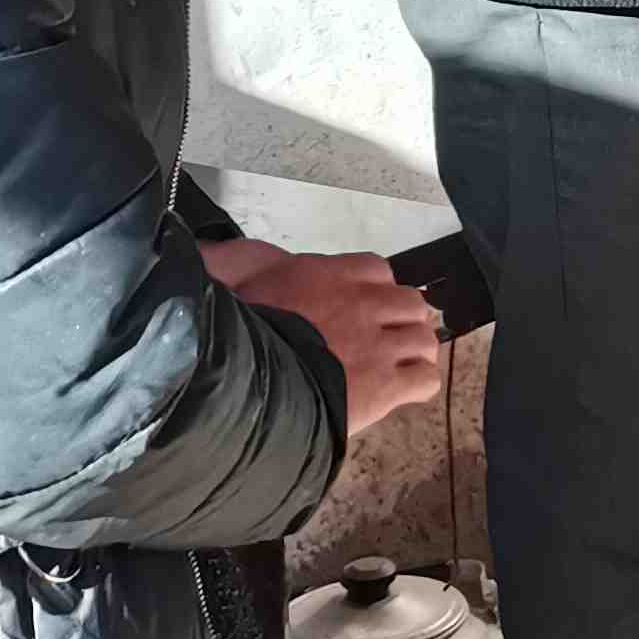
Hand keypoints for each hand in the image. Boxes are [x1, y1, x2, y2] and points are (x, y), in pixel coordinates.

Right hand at [207, 237, 443, 441]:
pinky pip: (425, 379)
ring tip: (396, 367)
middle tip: (384, 341)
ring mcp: (377, 346)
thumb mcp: (230, 278)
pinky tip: (403, 392)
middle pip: (409, 303)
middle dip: (401, 322)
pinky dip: (419, 385)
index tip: (362, 310)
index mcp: (329, 276)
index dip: (375, 291)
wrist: (241, 386)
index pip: (377, 270)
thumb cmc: (232, 334)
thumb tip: (214, 246)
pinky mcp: (384, 386)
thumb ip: (239, 260)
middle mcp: (362, 305)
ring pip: (424, 339)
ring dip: (413, 352)